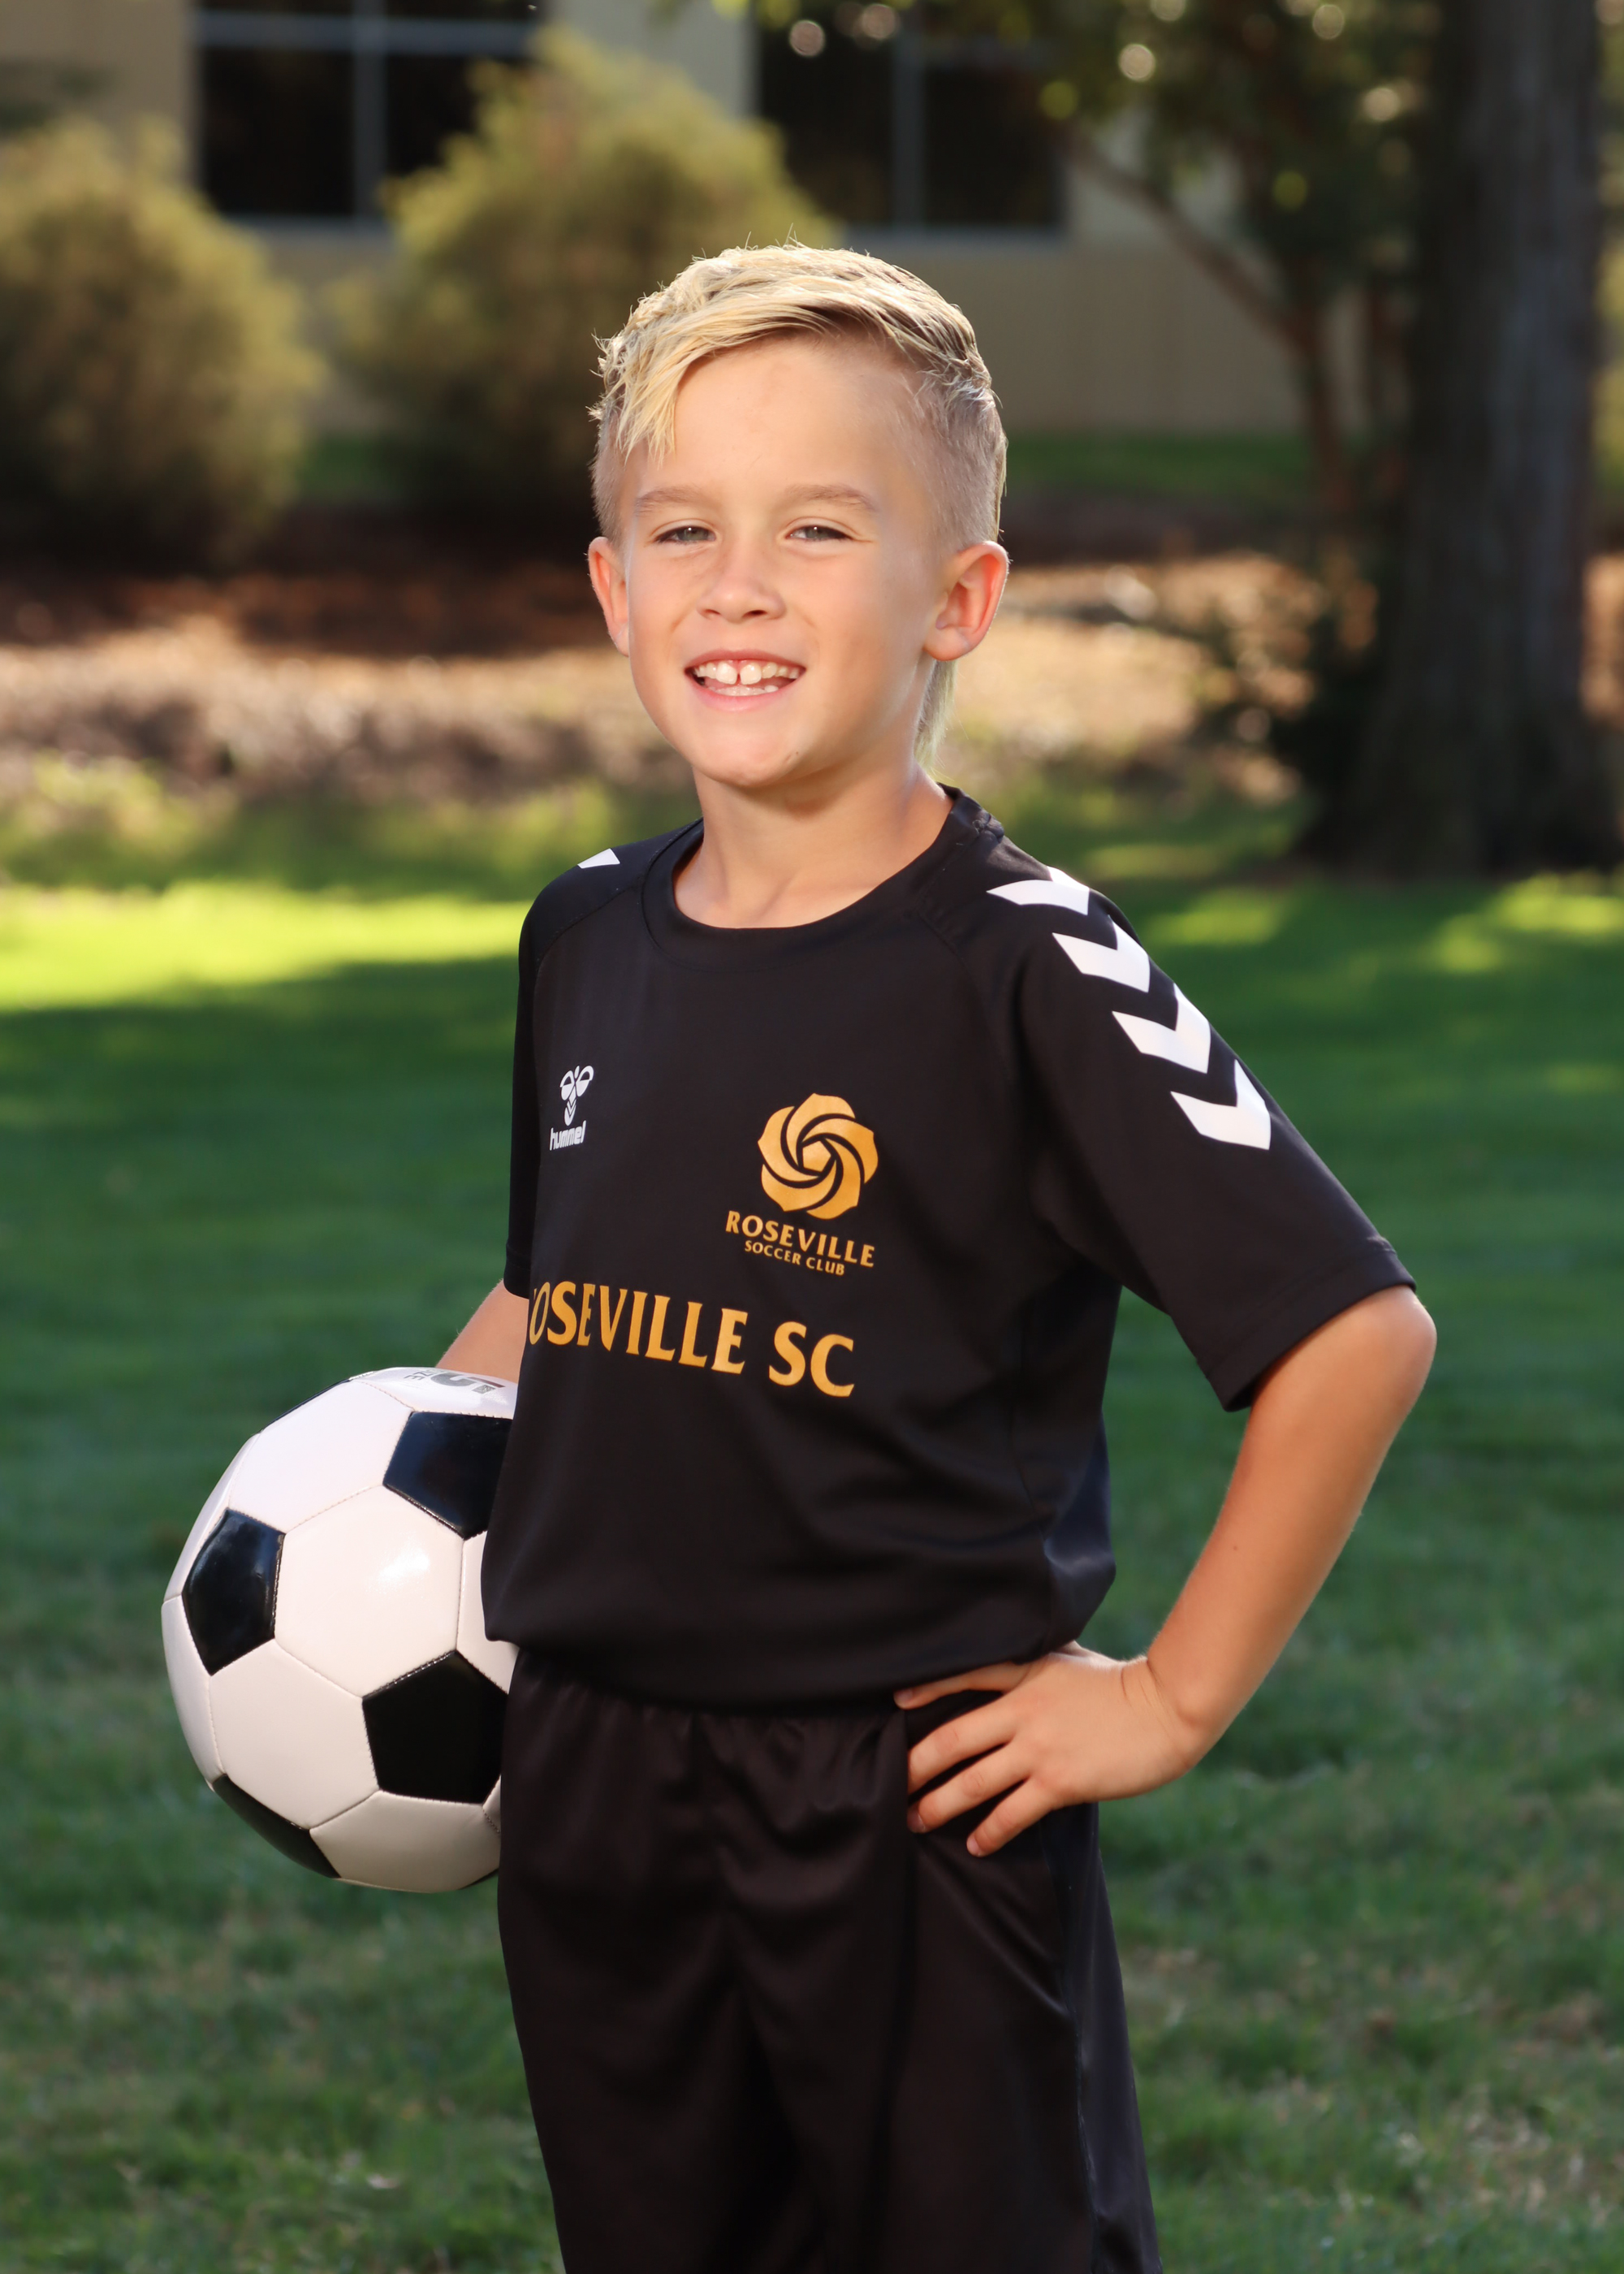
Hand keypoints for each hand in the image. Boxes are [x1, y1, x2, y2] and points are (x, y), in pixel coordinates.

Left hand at [896, 1646, 1195, 1857]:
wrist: (1167, 1710)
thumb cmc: (1122, 1683)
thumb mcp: (1072, 1658)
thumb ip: (1038, 1663)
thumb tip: (1017, 1658)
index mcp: (1026, 1672)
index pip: (963, 1675)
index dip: (926, 1690)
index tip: (895, 1706)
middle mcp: (1022, 1710)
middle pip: (952, 1739)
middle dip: (915, 1766)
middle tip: (892, 1785)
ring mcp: (1039, 1747)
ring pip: (973, 1781)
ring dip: (939, 1805)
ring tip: (916, 1821)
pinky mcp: (1060, 1781)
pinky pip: (1012, 1813)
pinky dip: (989, 1831)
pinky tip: (975, 1844)